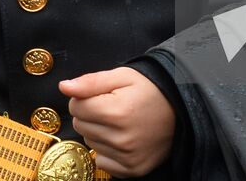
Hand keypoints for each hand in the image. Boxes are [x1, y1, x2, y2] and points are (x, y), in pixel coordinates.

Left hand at [58, 67, 173, 177]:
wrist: (181, 111)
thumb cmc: (150, 90)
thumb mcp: (122, 76)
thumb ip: (90, 82)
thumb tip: (64, 87)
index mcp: (116, 111)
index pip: (75, 106)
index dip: (84, 97)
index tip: (100, 95)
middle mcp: (121, 138)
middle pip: (80, 125)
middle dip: (90, 114)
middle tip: (111, 108)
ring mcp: (127, 157)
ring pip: (89, 143)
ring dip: (98, 132)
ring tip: (119, 122)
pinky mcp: (132, 169)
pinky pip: (102, 162)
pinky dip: (107, 151)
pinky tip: (122, 139)